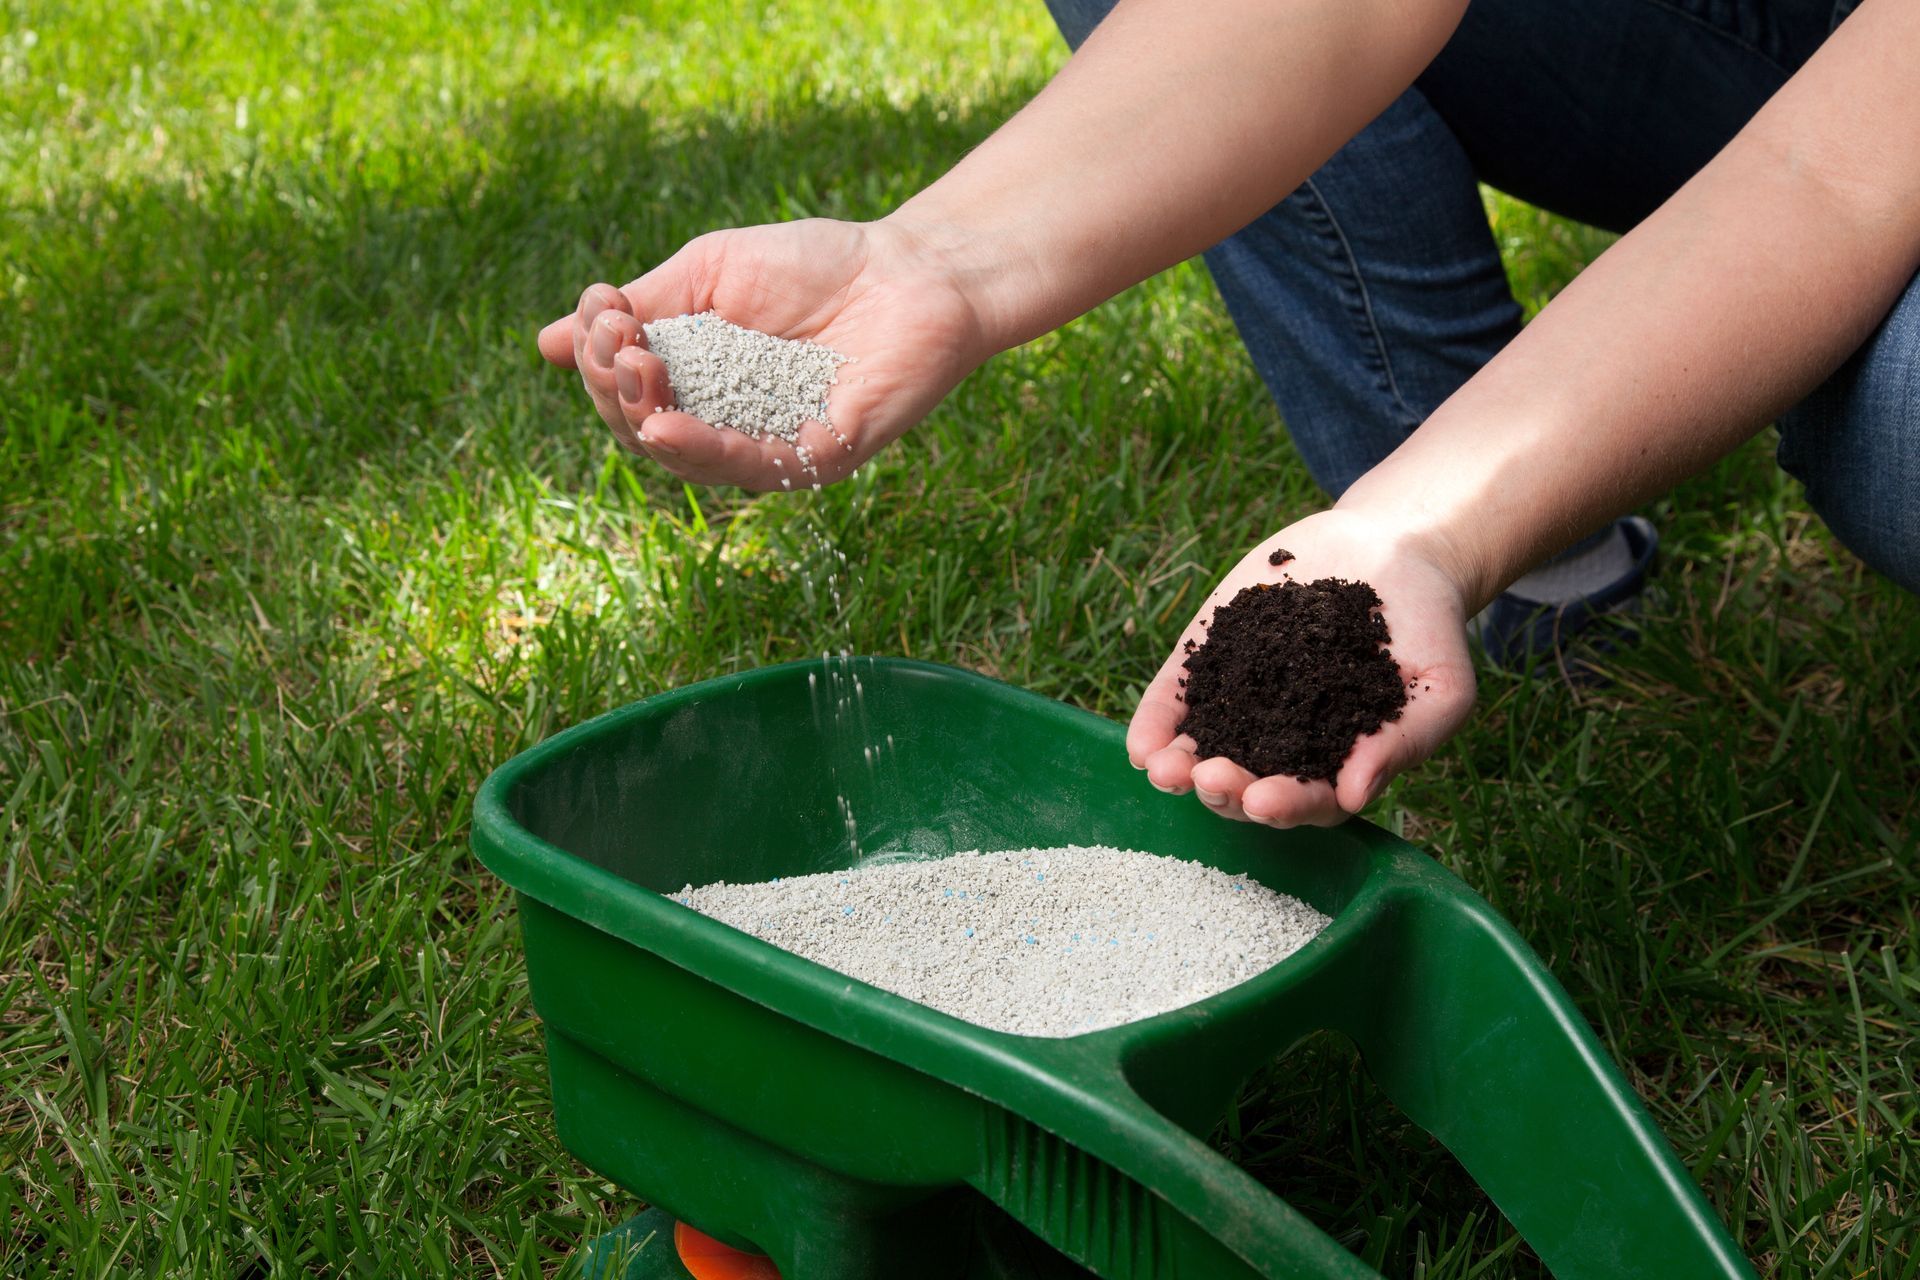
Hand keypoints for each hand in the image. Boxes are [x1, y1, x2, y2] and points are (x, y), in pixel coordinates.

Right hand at [536, 218, 994, 488]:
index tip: (603, 305)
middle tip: (617, 338)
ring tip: (631, 372)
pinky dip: (699, 449)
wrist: (912, 268)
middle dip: (612, 385)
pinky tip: (662, 423)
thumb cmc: (817, 264)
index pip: (625, 389)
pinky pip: (748, 468)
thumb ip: (642, 306)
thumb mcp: (710, 272)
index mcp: (698, 382)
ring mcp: (770, 447)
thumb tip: (545, 341)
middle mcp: (728, 424)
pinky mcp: (816, 459)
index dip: (599, 354)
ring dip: (643, 415)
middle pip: (642, 429)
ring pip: (685, 457)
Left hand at [1128, 509, 1476, 826]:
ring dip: (1179, 770)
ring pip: (1203, 751)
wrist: (1393, 550)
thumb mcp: (1440, 688)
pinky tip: (1140, 746)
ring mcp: (1242, 703)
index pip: (1308, 801)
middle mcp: (1284, 743)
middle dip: (1225, 790)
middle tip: (1211, 779)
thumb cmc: (1427, 630)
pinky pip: (1176, 699)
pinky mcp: (1210, 659)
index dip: (1286, 806)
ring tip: (1163, 770)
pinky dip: (1155, 724)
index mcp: (1338, 763)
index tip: (1265, 801)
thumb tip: (1356, 797)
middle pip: (1247, 786)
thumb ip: (1403, 742)